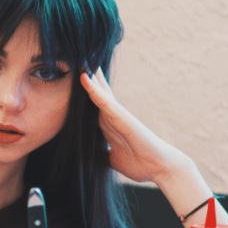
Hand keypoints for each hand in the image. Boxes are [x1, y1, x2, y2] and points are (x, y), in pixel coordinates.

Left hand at [80, 67, 191, 183]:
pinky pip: (105, 101)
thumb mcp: (111, 159)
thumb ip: (100, 154)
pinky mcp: (123, 118)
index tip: (68, 79)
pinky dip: (94, 90)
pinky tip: (84, 78)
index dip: (81, 93)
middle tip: (73, 59)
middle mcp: (111, 116)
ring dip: (88, 76)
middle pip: (96, 92)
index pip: (91, 105)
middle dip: (86, 77)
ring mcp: (117, 115)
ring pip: (98, 92)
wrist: (159, 169)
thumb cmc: (138, 164)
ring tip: (76, 58)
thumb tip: (87, 159)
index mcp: (107, 125)